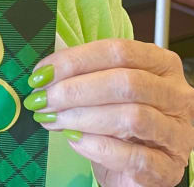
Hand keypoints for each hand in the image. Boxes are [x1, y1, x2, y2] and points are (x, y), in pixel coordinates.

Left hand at [25, 39, 193, 186]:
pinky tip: (74, 141)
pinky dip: (97, 147)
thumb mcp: (102, 89)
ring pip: (130, 117)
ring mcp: (177, 133)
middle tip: (42, 99)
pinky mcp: (169, 169)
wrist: (131, 169)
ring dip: (82, 117)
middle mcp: (176, 95)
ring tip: (53, 120)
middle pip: (124, 82)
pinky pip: (133, 156)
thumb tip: (42, 74)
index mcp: (160, 64)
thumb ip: (80, 75)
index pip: (117, 51)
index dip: (75, 60)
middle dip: (75, 90)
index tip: (42, 73)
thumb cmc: (114, 121)